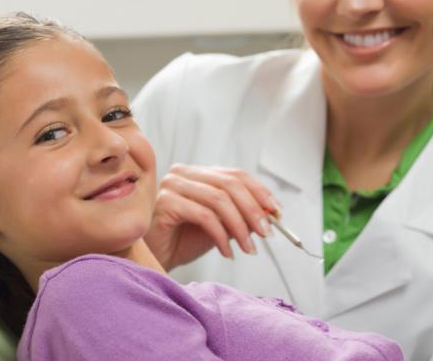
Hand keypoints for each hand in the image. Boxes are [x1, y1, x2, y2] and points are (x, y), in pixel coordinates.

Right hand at [144, 164, 280, 270]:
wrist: (155, 259)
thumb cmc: (184, 240)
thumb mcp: (221, 225)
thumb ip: (243, 214)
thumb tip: (273, 211)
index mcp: (197, 172)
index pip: (235, 174)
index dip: (260, 192)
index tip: (277, 212)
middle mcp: (183, 173)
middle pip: (229, 184)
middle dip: (253, 210)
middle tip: (267, 233)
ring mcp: (171, 185)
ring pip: (218, 200)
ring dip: (240, 227)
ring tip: (249, 248)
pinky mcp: (164, 202)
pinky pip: (203, 216)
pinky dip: (221, 235)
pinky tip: (226, 252)